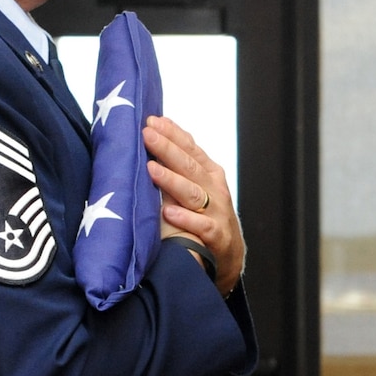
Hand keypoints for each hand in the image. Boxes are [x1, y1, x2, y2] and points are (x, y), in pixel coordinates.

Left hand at [144, 115, 244, 295]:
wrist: (228, 254)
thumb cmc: (206, 215)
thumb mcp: (197, 186)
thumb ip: (179, 165)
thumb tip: (153, 135)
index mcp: (209, 172)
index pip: (190, 148)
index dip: (172, 133)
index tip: (152, 121)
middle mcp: (214, 188)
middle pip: (189, 165)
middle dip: (167, 148)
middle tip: (147, 134)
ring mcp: (217, 212)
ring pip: (192, 193)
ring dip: (171, 180)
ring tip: (151, 169)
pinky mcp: (217, 236)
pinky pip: (201, 226)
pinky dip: (185, 218)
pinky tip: (168, 212)